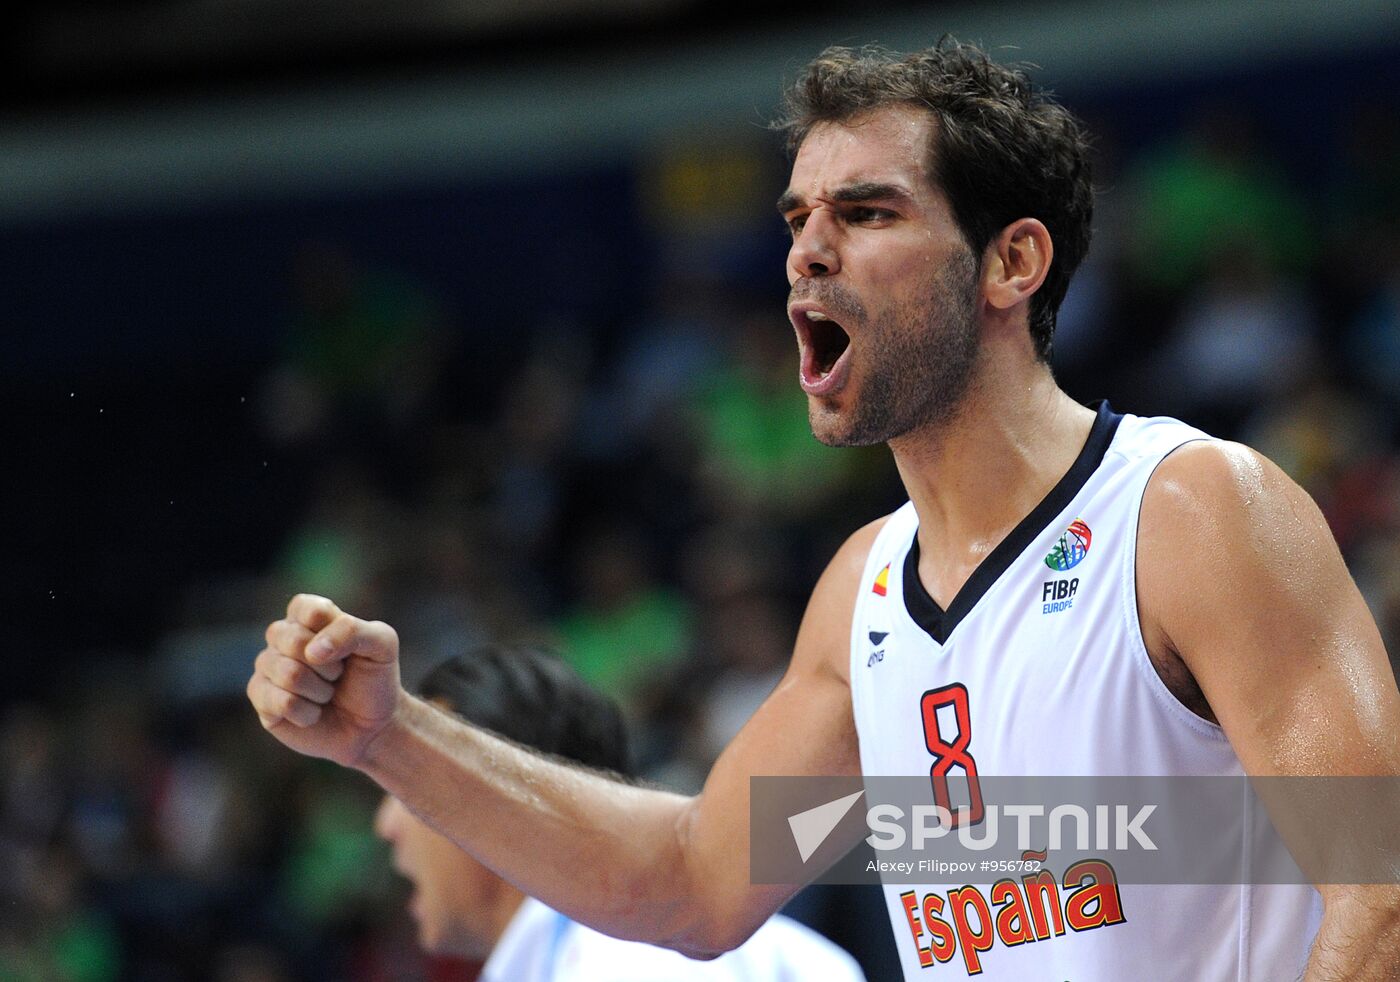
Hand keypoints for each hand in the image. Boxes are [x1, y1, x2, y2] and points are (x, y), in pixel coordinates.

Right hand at [247, 594, 402, 767]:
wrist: (371, 725)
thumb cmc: (374, 679)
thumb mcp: (382, 645)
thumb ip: (352, 631)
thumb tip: (312, 651)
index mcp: (309, 615)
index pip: (306, 608)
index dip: (331, 632)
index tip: (349, 649)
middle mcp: (282, 636)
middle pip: (292, 639)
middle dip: (328, 666)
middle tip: (338, 675)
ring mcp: (268, 667)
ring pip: (288, 673)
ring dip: (320, 690)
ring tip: (326, 694)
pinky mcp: (261, 699)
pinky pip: (281, 702)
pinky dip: (308, 713)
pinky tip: (312, 713)